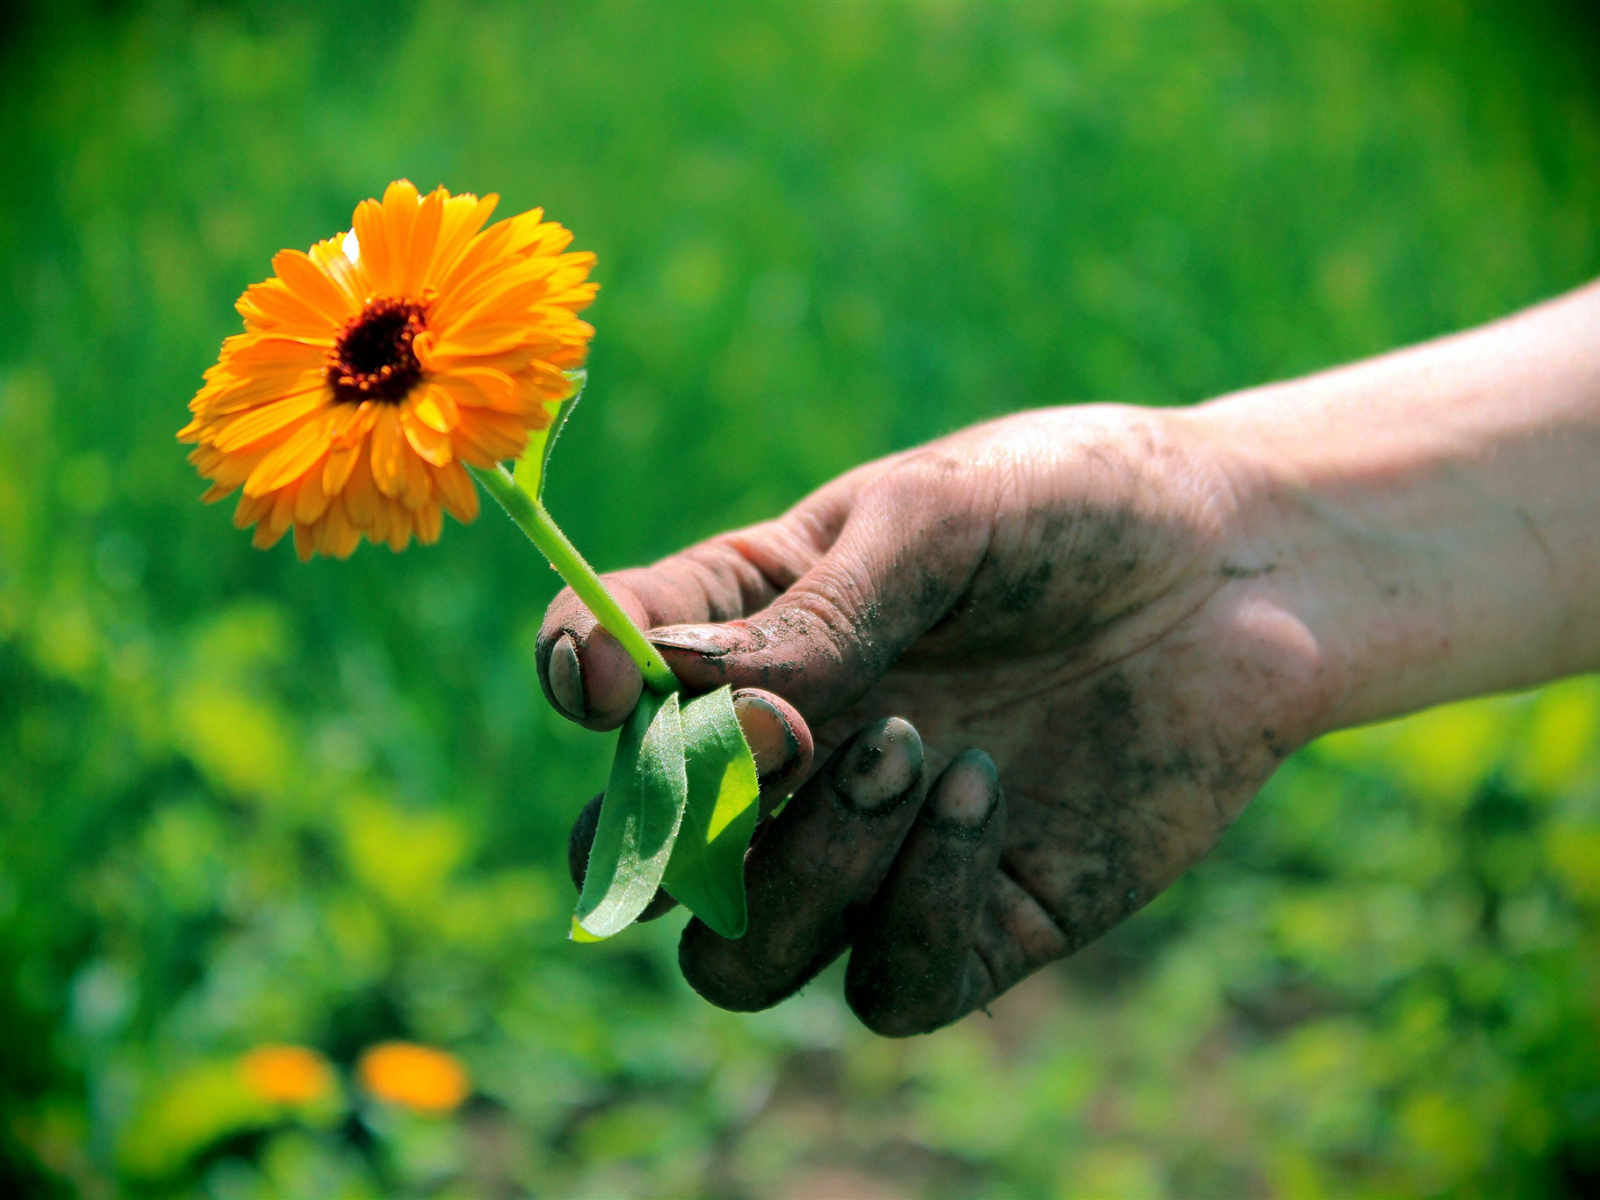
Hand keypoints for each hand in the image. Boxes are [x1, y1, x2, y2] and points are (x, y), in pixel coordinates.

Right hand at [542, 403, 1336, 1033]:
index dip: (580, 685)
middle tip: (769, 744)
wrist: (1244, 564)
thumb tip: (710, 712)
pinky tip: (982, 788)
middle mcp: (794, 756)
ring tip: (907, 748)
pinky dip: (912, 906)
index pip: (613, 676)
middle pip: (646, 858)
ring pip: (742, 955)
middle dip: (666, 828)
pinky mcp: (978, 919)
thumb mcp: (935, 520)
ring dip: (798, 873)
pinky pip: (888, 983)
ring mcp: (875, 850)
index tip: (606, 682)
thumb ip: (818, 616)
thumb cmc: (1069, 506)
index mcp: (753, 632)